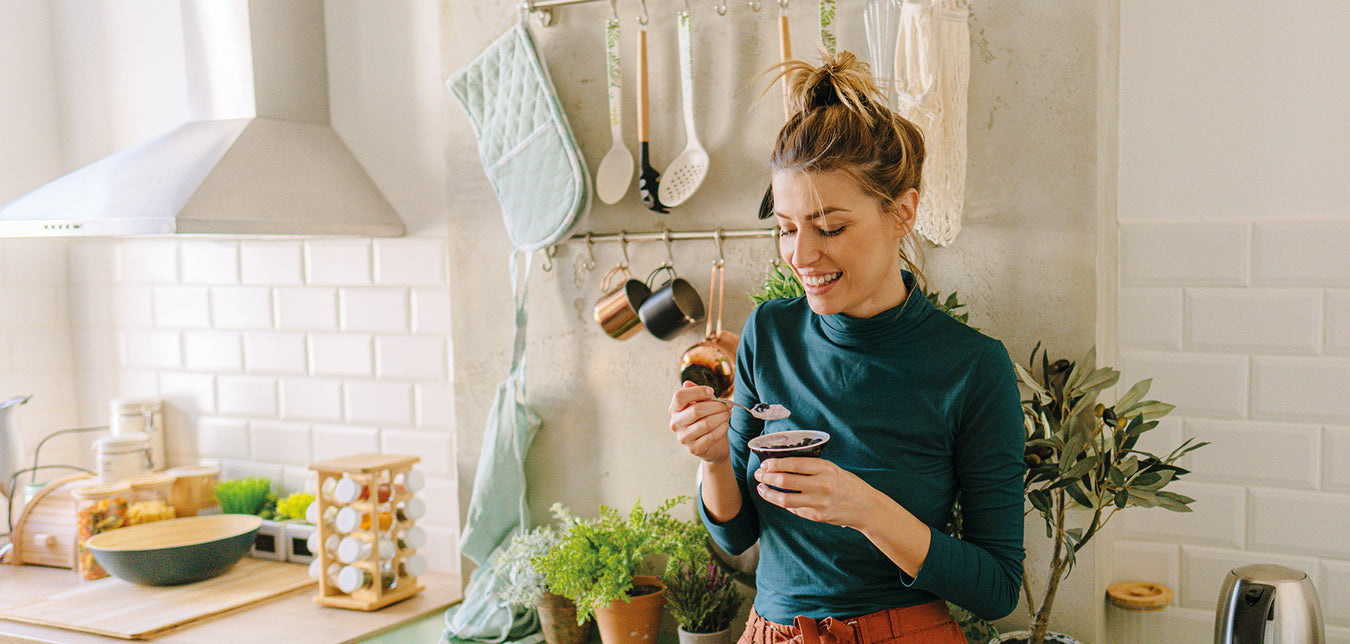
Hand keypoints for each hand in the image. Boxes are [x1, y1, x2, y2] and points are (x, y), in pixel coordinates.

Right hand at [669, 381, 731, 463]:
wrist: (713, 446)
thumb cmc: (706, 420)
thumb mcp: (702, 404)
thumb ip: (696, 393)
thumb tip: (687, 383)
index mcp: (674, 409)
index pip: (679, 396)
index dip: (697, 391)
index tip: (712, 391)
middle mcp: (675, 423)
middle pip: (696, 409)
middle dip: (717, 406)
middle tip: (728, 405)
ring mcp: (683, 438)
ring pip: (706, 423)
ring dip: (722, 416)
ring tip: (728, 413)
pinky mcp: (694, 449)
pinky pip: (711, 436)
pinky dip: (722, 428)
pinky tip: (726, 424)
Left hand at [753, 457, 886, 528]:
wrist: (866, 507)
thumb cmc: (848, 485)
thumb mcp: (833, 469)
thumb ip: (812, 467)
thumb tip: (785, 465)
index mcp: (825, 469)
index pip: (794, 463)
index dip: (775, 464)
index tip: (765, 463)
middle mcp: (821, 485)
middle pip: (785, 481)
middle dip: (767, 477)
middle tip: (759, 474)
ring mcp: (819, 502)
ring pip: (785, 499)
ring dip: (769, 493)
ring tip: (761, 488)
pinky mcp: (817, 516)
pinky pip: (795, 509)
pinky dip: (784, 503)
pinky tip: (777, 498)